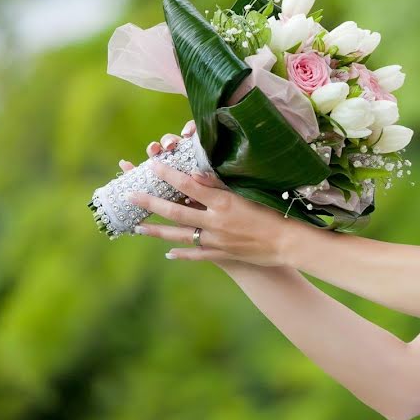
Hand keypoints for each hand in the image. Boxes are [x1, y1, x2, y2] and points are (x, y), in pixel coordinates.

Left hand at [124, 122, 301, 267]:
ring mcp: (217, 241)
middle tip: (130, 195)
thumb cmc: (273, 212)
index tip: (152, 164)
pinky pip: (196, 255)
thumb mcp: (248, 193)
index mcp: (224, 203)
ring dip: (156, 231)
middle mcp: (216, 222)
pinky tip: (169, 253)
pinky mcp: (222, 254)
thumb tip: (195, 174)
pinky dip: (181, 253)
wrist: (289, 243)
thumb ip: (221, 184)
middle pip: (176, 211)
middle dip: (150, 203)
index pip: (189, 186)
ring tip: (137, 227)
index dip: (169, 174)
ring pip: (179, 235)